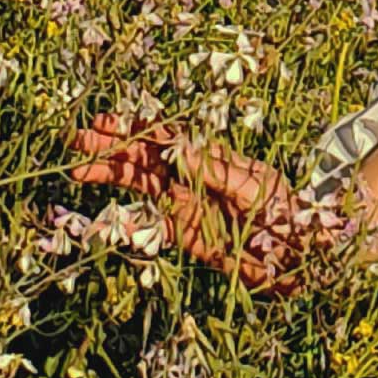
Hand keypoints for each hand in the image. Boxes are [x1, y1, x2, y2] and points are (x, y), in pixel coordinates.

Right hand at [65, 112, 315, 296]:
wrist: (301, 255)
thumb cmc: (286, 212)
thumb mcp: (254, 188)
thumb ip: (216, 172)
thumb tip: (179, 148)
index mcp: (211, 157)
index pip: (167, 137)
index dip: (136, 128)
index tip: (107, 121)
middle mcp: (193, 175)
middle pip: (145, 157)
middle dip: (112, 147)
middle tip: (76, 140)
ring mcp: (185, 203)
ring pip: (140, 185)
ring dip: (111, 175)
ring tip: (78, 169)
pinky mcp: (183, 233)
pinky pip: (149, 224)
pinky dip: (127, 218)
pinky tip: (104, 213)